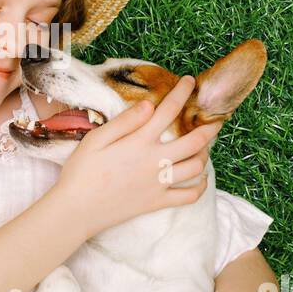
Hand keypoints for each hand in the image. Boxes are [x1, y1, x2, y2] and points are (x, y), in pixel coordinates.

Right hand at [52, 74, 220, 239]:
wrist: (77, 210)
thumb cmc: (81, 172)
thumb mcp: (96, 139)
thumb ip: (125, 121)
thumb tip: (148, 105)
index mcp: (139, 142)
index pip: (168, 111)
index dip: (182, 93)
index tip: (190, 81)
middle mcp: (155, 162)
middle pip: (195, 140)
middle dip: (209, 126)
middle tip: (216, 118)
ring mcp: (159, 184)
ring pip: (196, 167)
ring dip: (205, 154)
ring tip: (204, 146)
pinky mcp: (157, 202)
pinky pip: (189, 196)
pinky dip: (200, 187)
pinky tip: (200, 178)